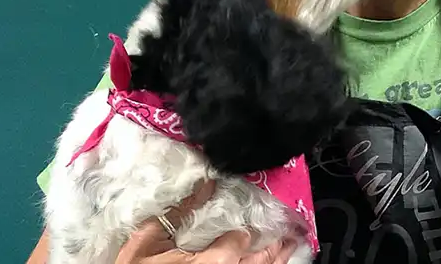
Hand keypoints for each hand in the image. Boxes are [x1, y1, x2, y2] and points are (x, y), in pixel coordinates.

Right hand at [115, 180, 298, 263]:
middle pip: (262, 262)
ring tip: (287, 249)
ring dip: (276, 261)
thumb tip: (205, 184)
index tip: (257, 219)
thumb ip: (179, 211)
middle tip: (291, 233)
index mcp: (217, 260)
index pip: (243, 239)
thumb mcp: (149, 240)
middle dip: (277, 246)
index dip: (248, 229)